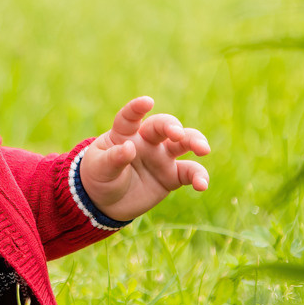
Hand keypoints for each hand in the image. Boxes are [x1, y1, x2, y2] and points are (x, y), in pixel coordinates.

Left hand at [77, 97, 209, 223]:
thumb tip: (129, 148)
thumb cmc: (99, 177)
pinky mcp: (171, 176)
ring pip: (183, 143)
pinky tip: (202, 185)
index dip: (137, 108)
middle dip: (173, 126)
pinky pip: (189, 173)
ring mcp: (161, 157)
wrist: (106, 202)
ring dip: (195, 142)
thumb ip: (114, 158)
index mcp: (124, 133)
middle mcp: (146, 141)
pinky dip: (199, 177)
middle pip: (163, 126)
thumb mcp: (100, 168)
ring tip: (204, 149)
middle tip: (178, 134)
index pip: (131, 116)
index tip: (147, 102)